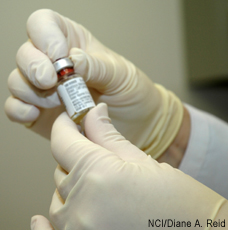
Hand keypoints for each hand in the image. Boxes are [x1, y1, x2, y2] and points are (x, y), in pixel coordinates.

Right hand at [5, 9, 182, 157]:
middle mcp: (54, 65)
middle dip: (34, 67)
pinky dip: (20, 110)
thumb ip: (95, 65)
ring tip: (58, 102)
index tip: (61, 56)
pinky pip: (16, 108)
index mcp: (73, 44)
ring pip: (18, 81)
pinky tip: (34, 114)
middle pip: (25, 54)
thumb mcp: (119, 73)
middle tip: (51, 81)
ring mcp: (46, 90)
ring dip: (31, 91)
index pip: (43, 24)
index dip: (45, 36)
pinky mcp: (41, 114)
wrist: (136, 123)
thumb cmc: (130, 92)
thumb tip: (71, 60)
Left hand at [33, 103, 225, 229]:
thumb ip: (108, 136)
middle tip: (88, 144)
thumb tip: (93, 113)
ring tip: (93, 177)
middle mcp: (83, 205)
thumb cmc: (178, 200)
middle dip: (73, 152)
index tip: (67, 119)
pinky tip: (41, 217)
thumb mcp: (141, 160)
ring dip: (70, 182)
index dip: (63, 125)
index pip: (63, 141)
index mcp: (99, 175)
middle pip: (61, 167)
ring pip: (59, 195)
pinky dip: (48, 220)